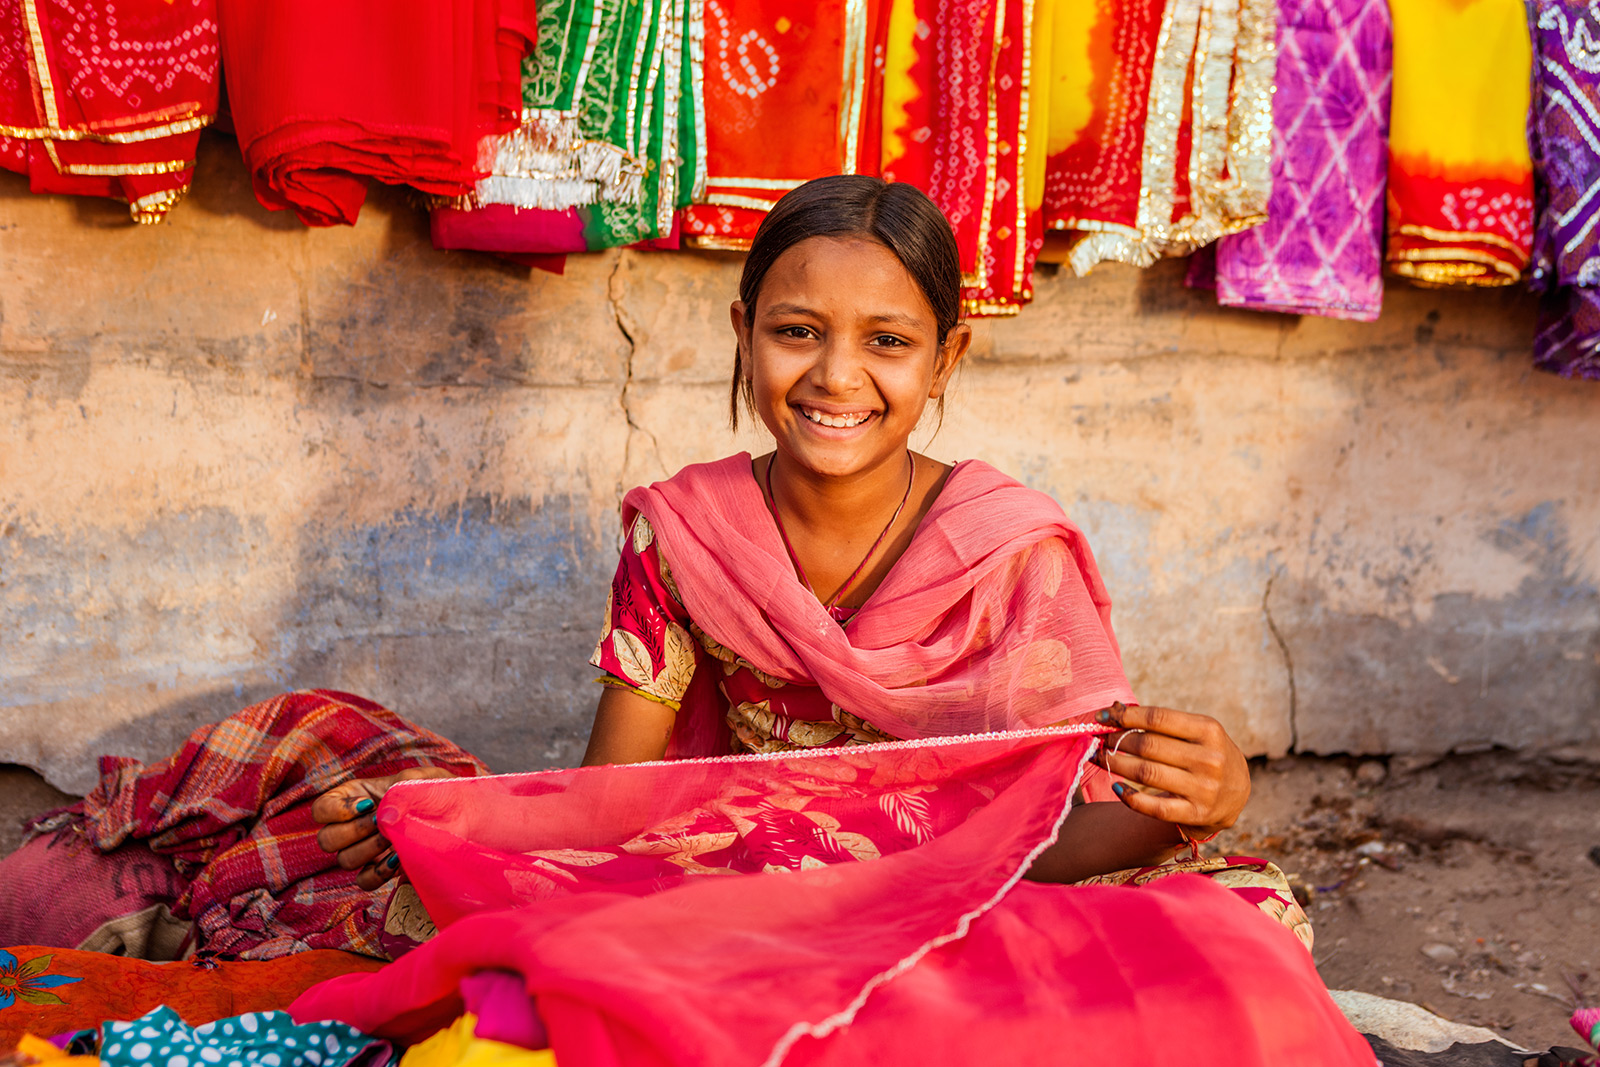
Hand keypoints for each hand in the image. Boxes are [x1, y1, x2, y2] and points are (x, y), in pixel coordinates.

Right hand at [311, 767, 456, 889]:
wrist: (468, 816)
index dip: (334, 810)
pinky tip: (397, 859)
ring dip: (368, 850)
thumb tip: (382, 815)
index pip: (322, 809)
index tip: (365, 806)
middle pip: (326, 839)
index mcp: (358, 796)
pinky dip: (377, 873)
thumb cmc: (443, 791)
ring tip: (393, 838)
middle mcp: (357, 823)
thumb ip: (400, 791)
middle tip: (380, 824)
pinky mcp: (383, 870)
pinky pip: (363, 881)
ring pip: (344, 860)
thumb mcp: (423, 780)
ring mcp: (368, 849)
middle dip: (353, 832)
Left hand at [1092, 703, 1249, 838]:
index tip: (1103, 717)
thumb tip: (1114, 711)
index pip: (1158, 718)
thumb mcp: (1196, 732)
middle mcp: (1209, 759)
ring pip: (1146, 774)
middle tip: (1099, 739)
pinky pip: (1155, 807)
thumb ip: (1161, 723)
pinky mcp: (1195, 814)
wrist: (1237, 794)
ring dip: (1115, 763)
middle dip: (1117, 740)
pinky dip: (1131, 798)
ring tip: (1099, 757)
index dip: (1125, 716)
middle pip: (1149, 745)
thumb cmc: (1206, 754)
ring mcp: (1204, 788)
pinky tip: (1117, 788)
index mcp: (1209, 730)